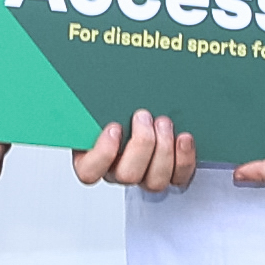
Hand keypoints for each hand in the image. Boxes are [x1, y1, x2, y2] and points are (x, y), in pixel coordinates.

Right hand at [71, 112, 198, 193]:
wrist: (143, 112)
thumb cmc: (116, 109)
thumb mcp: (96, 103)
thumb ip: (89, 102)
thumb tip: (81, 83)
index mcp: (93, 157)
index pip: (89, 171)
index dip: (102, 154)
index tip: (114, 127)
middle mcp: (118, 172)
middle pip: (127, 175)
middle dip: (141, 144)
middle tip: (144, 117)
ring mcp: (144, 176)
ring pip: (153, 181)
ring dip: (163, 149)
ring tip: (163, 123)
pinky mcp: (169, 176)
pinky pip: (178, 178)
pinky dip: (183, 158)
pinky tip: (183, 138)